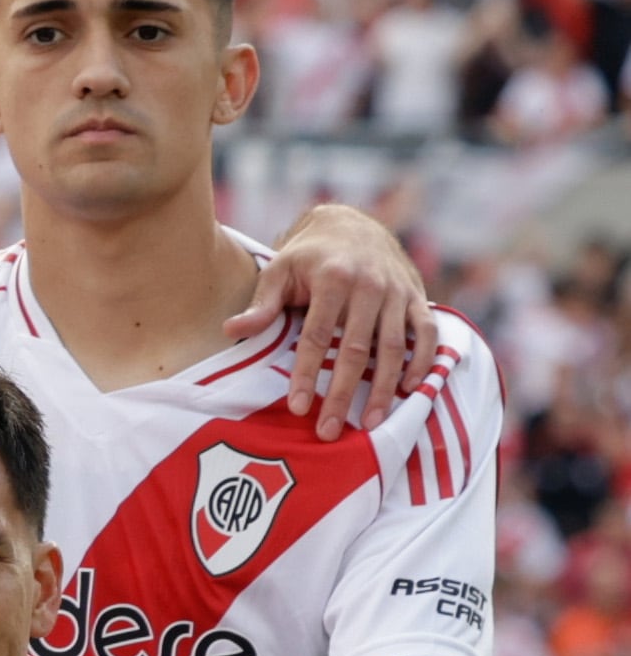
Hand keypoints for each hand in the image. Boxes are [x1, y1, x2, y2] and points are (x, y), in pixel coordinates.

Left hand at [232, 205, 433, 436]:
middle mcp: (370, 285)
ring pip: (394, 346)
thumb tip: (230, 330)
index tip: (297, 407)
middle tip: (331, 430)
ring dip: (385, 387)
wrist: (352, 225)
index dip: (307, 373)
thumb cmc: (308, 255)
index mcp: (333, 278)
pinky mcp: (417, 297)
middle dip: (344, 392)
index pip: (316, 335)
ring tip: (372, 422)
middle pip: (356, 349)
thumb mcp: (279, 270)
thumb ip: (261, 304)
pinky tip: (411, 389)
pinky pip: (426, 332)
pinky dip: (423, 360)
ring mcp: (397, 292)